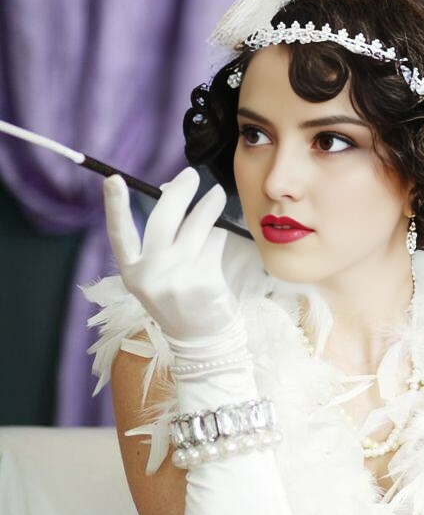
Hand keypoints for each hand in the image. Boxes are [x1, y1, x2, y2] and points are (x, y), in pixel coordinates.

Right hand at [103, 166, 238, 340]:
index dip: (115, 206)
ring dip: (210, 204)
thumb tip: (171, 190)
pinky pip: (215, 241)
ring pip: (196, 225)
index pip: (120, 234)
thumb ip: (161, 238)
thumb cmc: (178, 297)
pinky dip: (219, 235)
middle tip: (191, 175)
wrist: (201, 340)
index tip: (113, 179)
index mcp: (132, 273)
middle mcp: (150, 275)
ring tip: (217, 196)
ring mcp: (178, 278)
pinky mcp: (204, 280)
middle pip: (163, 218)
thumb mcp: (157, 273)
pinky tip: (219, 240)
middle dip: (180, 190)